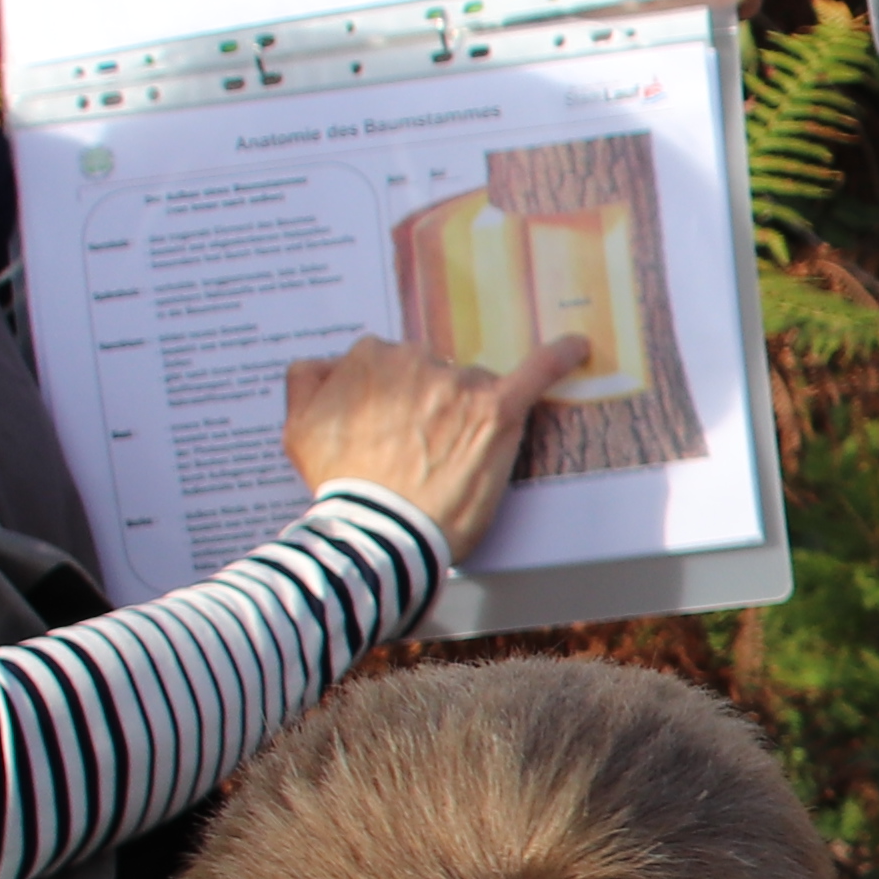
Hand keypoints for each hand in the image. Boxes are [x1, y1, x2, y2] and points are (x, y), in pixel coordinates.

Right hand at [281, 330, 580, 544]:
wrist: (380, 531)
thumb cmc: (341, 485)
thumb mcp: (298, 429)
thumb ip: (306, 381)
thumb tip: (324, 362)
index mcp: (370, 358)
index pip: (394, 365)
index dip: (396, 401)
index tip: (393, 433)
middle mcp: (415, 360)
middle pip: (437, 374)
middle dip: (432, 408)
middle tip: (419, 455)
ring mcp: (457, 384)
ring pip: (474, 386)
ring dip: (468, 415)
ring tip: (452, 461)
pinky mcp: (496, 410)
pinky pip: (535, 373)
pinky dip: (559, 358)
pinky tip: (579, 347)